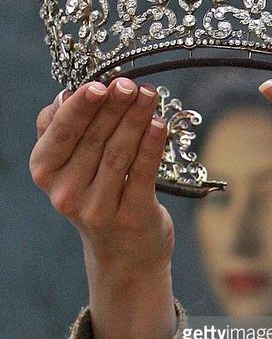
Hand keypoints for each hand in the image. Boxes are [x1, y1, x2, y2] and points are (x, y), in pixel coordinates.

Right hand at [30, 77, 173, 270]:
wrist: (123, 255)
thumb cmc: (97, 197)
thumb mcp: (69, 168)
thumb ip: (63, 131)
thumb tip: (69, 93)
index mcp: (45, 172)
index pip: (61, 131)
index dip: (81, 105)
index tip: (100, 83)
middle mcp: (66, 193)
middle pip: (93, 139)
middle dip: (114, 106)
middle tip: (130, 83)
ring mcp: (97, 208)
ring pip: (118, 153)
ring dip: (136, 120)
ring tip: (149, 95)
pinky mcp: (130, 216)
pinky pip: (142, 173)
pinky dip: (151, 146)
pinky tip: (159, 125)